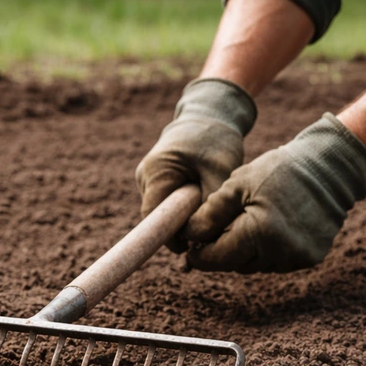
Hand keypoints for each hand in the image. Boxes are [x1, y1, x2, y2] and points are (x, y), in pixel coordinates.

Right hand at [135, 78, 255, 251]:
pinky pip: (165, 204)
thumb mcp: (220, 171)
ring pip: (161, 212)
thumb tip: (204, 237)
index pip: (153, 216)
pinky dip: (181, 209)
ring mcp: (147, 178)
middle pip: (156, 217)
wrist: (208, 116)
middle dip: (179, 229)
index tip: (187, 249)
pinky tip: (199, 204)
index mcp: (156, 171)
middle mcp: (145, 175)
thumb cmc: (216, 140)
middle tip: (207, 235)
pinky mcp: (155, 181)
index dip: (168, 237)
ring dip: (181, 218)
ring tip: (206, 212)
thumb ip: (211, 204)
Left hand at [182, 113, 365, 273]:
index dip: (200, 255)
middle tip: (213, 232)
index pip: (217, 258)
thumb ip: (210, 214)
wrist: (331, 168)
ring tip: (245, 223)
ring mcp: (297, 258)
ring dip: (245, 251)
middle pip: (235, 264)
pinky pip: (276, 262)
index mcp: (259, 233)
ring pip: (255, 265)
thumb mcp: (237, 185)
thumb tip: (187, 237)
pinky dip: (266, 250)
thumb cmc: (280, 170)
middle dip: (222, 251)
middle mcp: (280, 252)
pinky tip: (270, 227)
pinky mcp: (309, 258)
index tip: (189, 248)